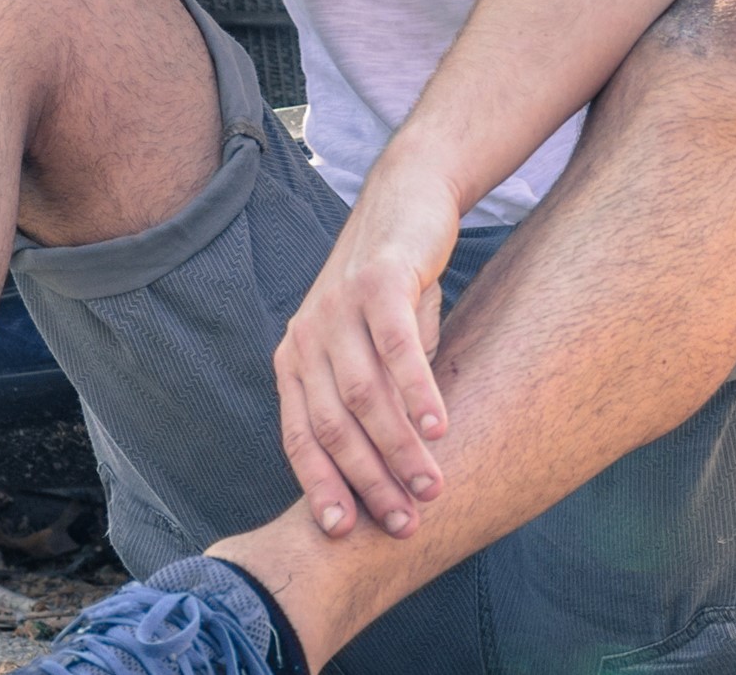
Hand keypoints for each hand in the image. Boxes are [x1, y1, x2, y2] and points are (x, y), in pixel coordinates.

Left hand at [273, 163, 459, 539]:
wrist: (406, 202)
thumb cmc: (390, 288)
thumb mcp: (365, 347)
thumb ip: (367, 399)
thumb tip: (390, 473)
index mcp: (295, 359)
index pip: (300, 438)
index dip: (322, 487)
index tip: (347, 533)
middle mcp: (306, 336)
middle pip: (333, 426)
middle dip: (369, 481)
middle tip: (406, 521)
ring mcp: (338, 307)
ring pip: (364, 395)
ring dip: (399, 447)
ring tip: (432, 485)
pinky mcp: (377, 282)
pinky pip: (395, 348)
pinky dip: (416, 391)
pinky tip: (440, 425)